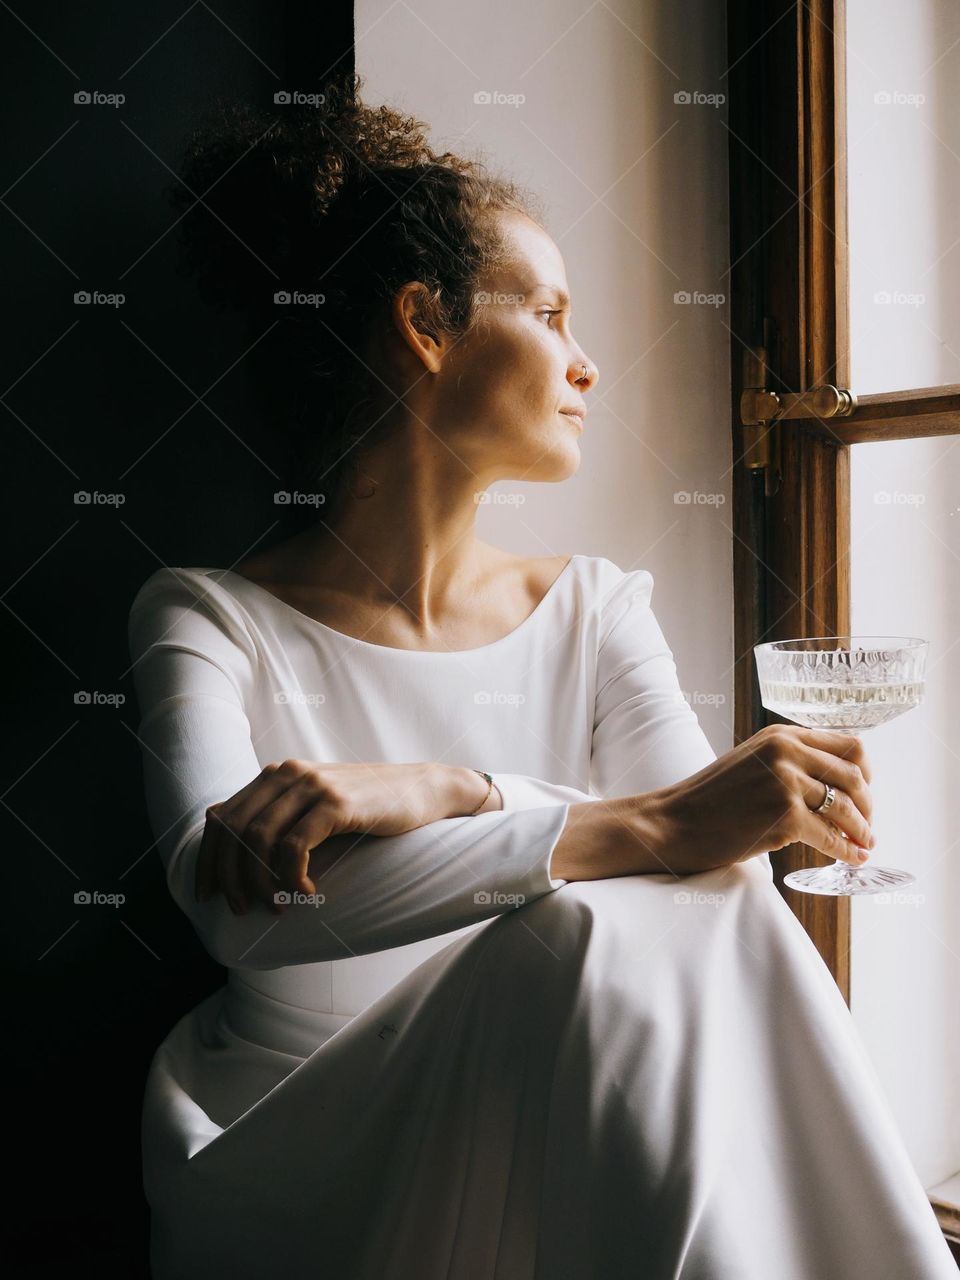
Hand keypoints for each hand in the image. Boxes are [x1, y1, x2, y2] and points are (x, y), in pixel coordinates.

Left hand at [195, 760, 455, 914]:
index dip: (208, 859)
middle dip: (228, 876)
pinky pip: (295, 846)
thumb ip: (282, 817)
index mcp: (275, 774)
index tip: (208, 893)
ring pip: (259, 839)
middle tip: (240, 908)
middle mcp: (287, 773)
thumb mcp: (317, 806)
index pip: (221, 816)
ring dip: (260, 881)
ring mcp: (312, 785)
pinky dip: (292, 877)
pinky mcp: (336, 803)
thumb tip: (238, 859)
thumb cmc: (369, 805)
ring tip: (276, 907)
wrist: (423, 790)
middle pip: (233, 829)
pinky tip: (307, 893)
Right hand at [660, 724, 874, 872]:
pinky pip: (832, 837)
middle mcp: (787, 751)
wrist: (673, 822)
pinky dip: (847, 851)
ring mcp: (787, 783)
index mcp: (780, 735)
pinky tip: (851, 858)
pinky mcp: (786, 816)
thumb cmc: (708, 800)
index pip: (847, 745)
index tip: (864, 793)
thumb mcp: (751, 762)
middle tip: (866, 825)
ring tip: (863, 845)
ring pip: (848, 808)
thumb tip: (836, 788)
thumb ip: (789, 763)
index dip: (864, 773)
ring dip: (862, 831)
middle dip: (867, 805)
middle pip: (855, 775)